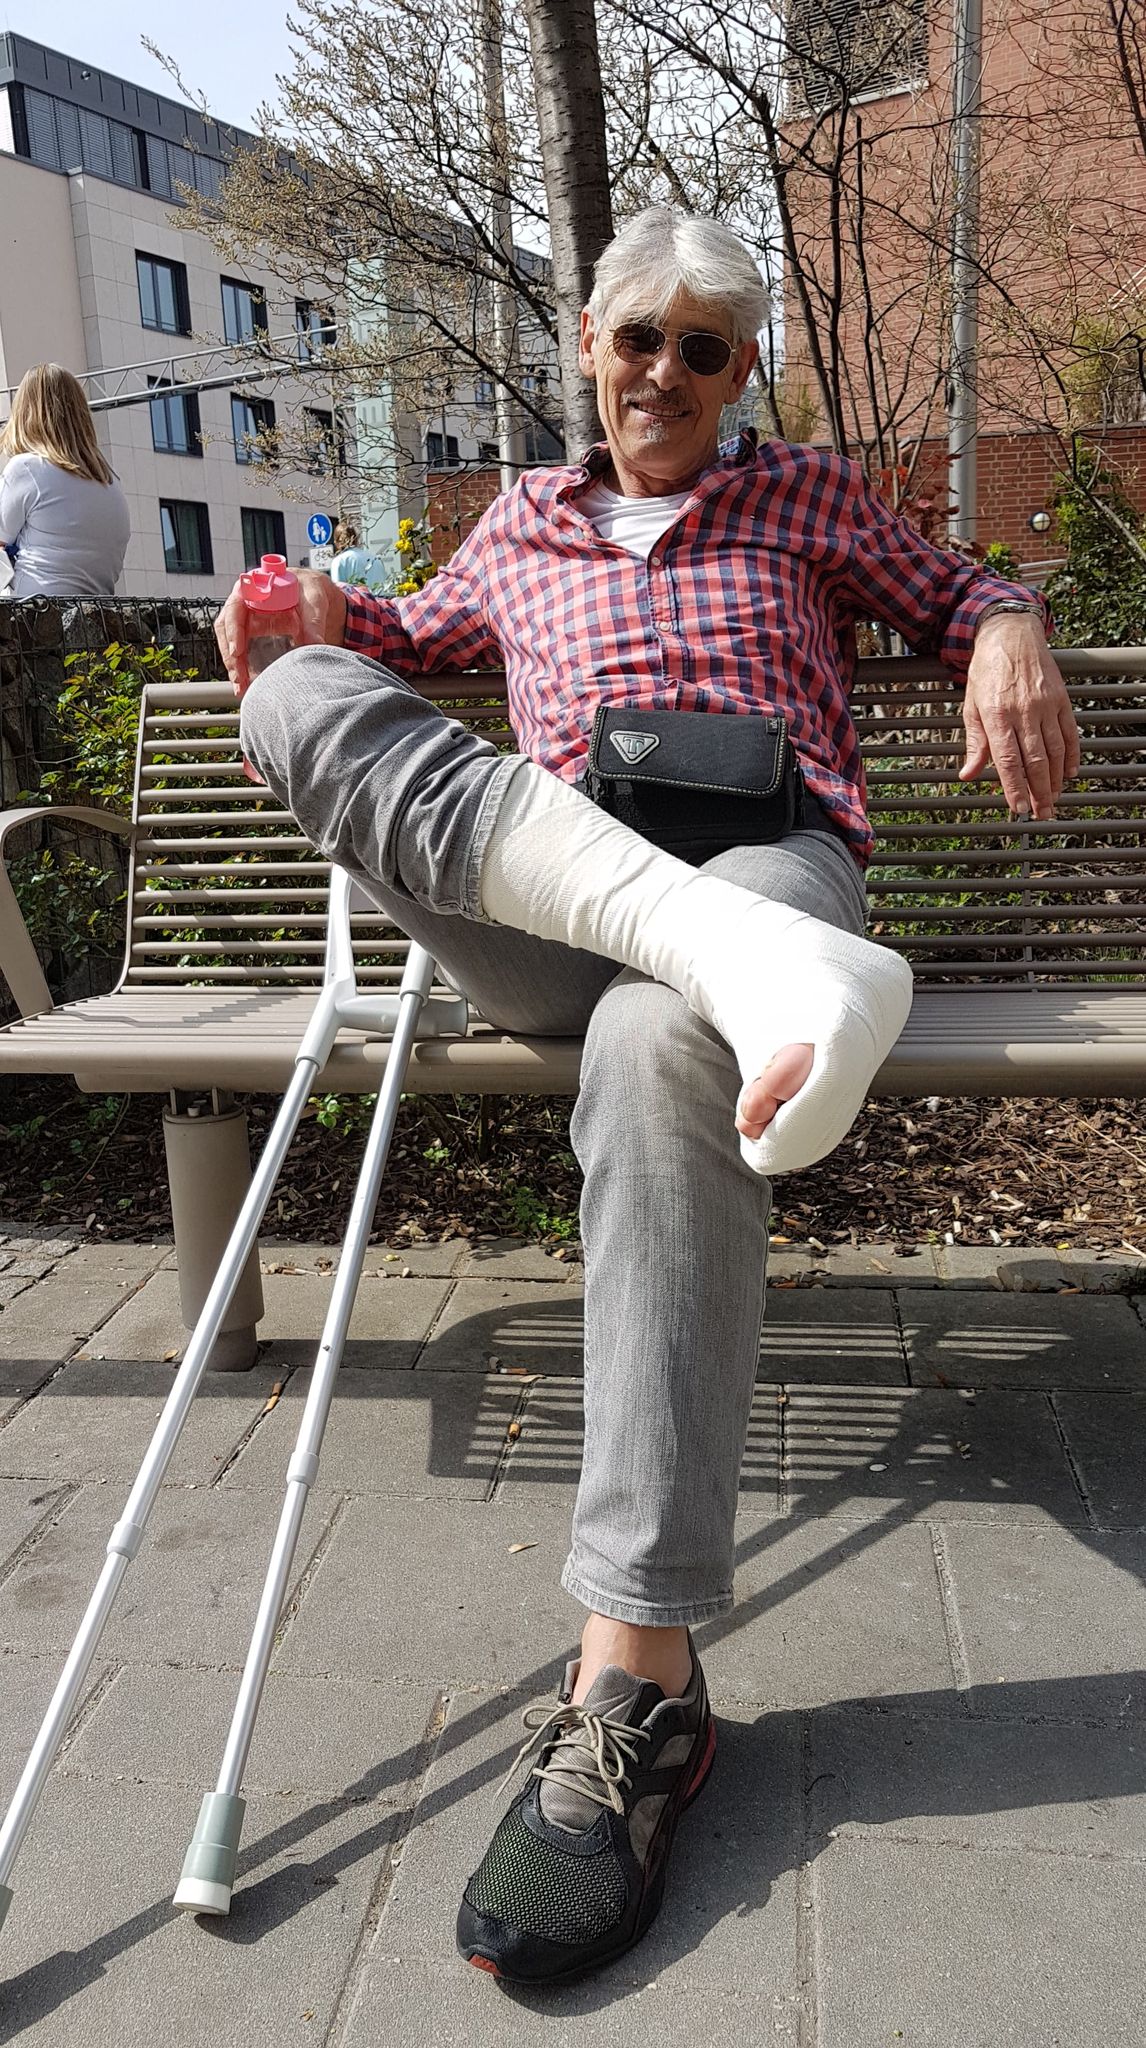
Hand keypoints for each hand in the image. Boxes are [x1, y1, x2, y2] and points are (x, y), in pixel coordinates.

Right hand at [214, 569, 348, 692]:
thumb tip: (317, 644)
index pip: (234, 607)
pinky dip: (241, 667)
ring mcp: (245, 619)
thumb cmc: (307, 589)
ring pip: (229, 641)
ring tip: (240, 686)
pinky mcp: (250, 633)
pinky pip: (239, 650)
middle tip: (239, 677)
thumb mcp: (314, 600)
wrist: (311, 593)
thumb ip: (313, 621)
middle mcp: (244, 603)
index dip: (232, 629)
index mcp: (254, 588)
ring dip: (233, 665)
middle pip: (226, 628)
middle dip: (231, 655)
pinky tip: (245, 683)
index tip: (237, 651)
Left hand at [959, 614, 1079, 819]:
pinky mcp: (1061, 699)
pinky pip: (1070, 733)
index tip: (1019, 808)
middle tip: (1041, 813)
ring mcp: (1046, 705)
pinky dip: (1072, 756)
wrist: (1011, 635)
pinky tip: (1070, 773)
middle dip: (1039, 792)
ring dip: (1056, 780)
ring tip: (1053, 799)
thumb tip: (968, 774)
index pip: (1009, 760)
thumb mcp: (971, 705)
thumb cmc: (987, 670)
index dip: (1015, 788)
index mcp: (997, 714)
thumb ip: (975, 743)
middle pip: (1036, 761)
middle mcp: (1024, 711)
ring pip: (1056, 750)